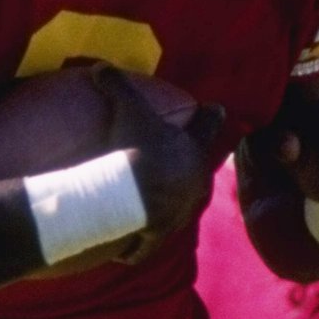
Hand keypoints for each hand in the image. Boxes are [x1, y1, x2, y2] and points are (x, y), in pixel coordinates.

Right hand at [93, 65, 227, 254]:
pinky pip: (150, 244)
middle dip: (188, 166)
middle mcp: (195, 180)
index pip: (208, 124)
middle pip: (198, 168)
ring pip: (180, 207)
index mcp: (192, 148)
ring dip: (167, 206)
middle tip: (173, 164)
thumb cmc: (133, 146)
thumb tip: (100, 64)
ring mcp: (182, 210)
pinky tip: (125, 254)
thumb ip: (116, 84)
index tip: (218, 108)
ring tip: (148, 209)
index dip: (212, 114)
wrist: (129, 192)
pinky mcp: (163, 234)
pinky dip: (138, 248)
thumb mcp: (126, 107)